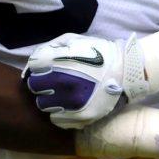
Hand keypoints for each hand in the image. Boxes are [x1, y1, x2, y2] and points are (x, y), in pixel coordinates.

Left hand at [24, 33, 144, 127]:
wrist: (127, 71)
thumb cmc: (98, 53)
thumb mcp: (73, 40)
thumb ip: (47, 48)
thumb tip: (31, 65)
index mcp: (58, 60)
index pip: (33, 66)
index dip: (41, 66)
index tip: (49, 67)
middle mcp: (62, 81)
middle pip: (34, 86)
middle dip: (42, 83)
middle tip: (54, 81)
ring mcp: (71, 101)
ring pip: (43, 104)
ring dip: (50, 99)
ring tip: (63, 93)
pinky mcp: (81, 116)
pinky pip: (56, 119)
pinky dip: (59, 113)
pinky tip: (69, 105)